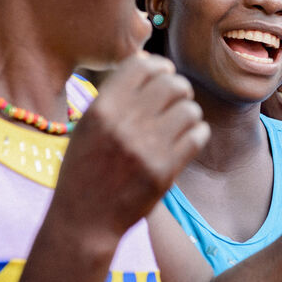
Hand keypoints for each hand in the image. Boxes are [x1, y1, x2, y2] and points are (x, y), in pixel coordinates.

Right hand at [52, 53, 209, 237]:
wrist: (85, 220)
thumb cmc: (85, 168)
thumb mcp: (88, 125)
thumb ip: (116, 95)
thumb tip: (150, 61)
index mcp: (102, 109)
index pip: (142, 65)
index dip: (159, 66)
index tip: (163, 74)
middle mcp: (124, 124)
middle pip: (171, 83)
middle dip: (179, 88)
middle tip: (176, 99)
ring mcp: (146, 148)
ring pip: (190, 109)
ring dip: (189, 113)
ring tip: (180, 123)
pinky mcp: (164, 171)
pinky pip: (197, 136)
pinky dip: (197, 134)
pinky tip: (186, 139)